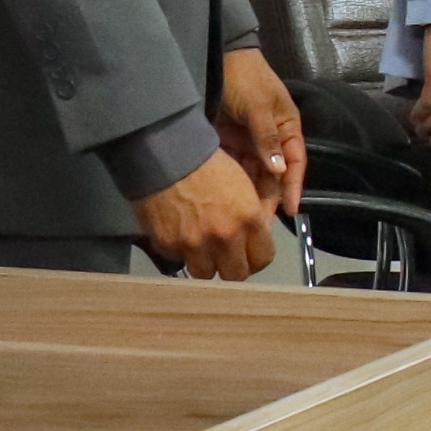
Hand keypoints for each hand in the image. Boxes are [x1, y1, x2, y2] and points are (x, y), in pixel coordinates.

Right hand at [135, 149, 278, 279]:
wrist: (167, 155)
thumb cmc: (209, 164)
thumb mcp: (244, 185)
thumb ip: (254, 216)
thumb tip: (258, 236)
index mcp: (249, 220)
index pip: (263, 259)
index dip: (257, 258)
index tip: (250, 254)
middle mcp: (224, 237)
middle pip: (236, 275)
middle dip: (234, 267)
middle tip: (228, 257)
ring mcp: (195, 245)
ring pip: (206, 273)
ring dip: (206, 263)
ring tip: (203, 248)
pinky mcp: (168, 246)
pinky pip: (180, 260)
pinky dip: (182, 252)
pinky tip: (181, 235)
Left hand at [214, 45, 303, 216]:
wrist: (216, 58)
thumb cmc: (245, 78)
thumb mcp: (258, 107)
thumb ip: (267, 138)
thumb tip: (278, 170)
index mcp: (287, 128)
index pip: (295, 163)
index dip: (293, 186)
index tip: (290, 209)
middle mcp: (271, 139)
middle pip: (273, 174)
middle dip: (268, 198)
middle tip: (259, 223)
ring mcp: (249, 142)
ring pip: (253, 175)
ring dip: (249, 194)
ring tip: (242, 218)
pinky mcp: (229, 144)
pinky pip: (234, 168)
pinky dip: (232, 184)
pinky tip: (227, 201)